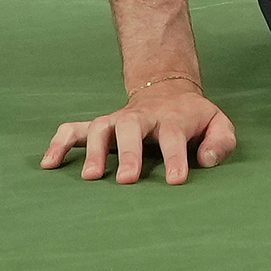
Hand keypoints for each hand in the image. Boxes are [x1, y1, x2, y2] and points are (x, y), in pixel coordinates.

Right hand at [42, 82, 236, 185]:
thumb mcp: (217, 123)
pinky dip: (60, 144)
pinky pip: (74, 130)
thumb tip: (206, 160)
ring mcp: (117, 120)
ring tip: (91, 177)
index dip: (176, 157)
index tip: (175, 180)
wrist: (167, 89)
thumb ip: (221, 141)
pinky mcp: (100, 125)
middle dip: (129, 152)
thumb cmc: (193, 117)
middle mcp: (142, 117)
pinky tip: (49, 164)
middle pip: (132, 126)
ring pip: (101, 126)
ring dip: (94, 150)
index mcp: (173, 118)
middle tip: (128, 180)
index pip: (174, 136)